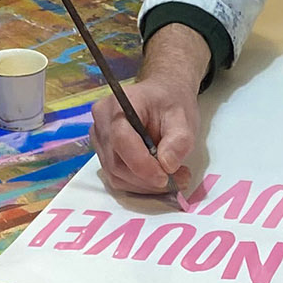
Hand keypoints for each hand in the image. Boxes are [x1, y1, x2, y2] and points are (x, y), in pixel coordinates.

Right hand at [90, 25, 208, 194]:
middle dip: (148, 179)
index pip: (121, 139)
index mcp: (118, 104)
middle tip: (179, 180)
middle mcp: (101, 122)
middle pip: (116, 162)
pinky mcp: (103, 153)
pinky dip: (139, 183)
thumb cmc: (170, 103)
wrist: (162, 97)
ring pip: (116, 174)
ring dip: (145, 184)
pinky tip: (158, 176)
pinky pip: (117, 177)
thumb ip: (179, 140)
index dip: (142, 164)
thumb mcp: (183, 117)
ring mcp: (98, 139)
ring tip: (174, 178)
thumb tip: (168, 165)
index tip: (165, 176)